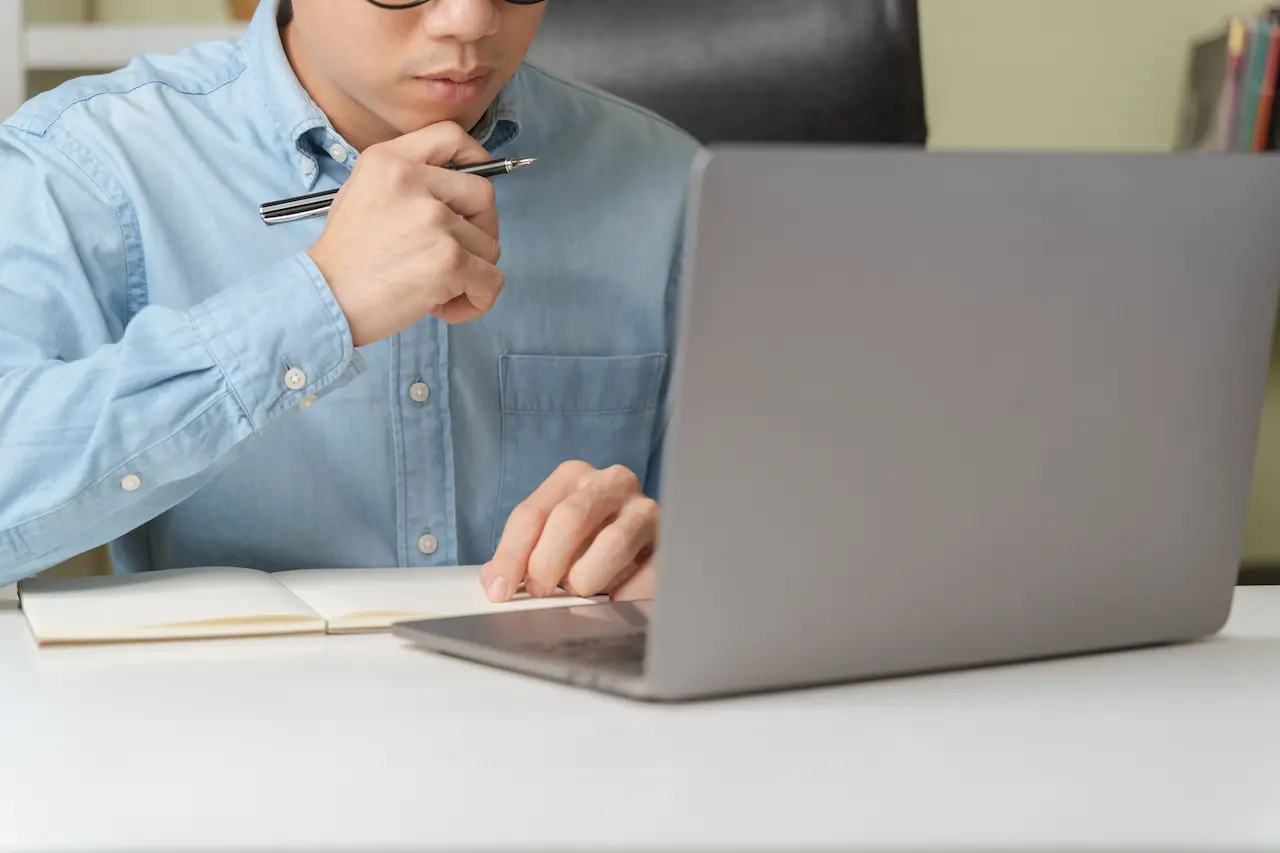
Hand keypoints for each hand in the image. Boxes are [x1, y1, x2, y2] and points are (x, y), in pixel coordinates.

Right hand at [306, 121, 502, 346]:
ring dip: (471, 273)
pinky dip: (477, 300)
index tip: (478, 182)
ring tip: (436, 290)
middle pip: (483, 195)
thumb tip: (456, 196)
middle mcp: (413, 182)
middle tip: (459, 255)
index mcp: (390, 160)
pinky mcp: (449, 260)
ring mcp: (434, 220)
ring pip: (488, 245)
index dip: (476, 157)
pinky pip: (491, 280)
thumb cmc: (343, 259)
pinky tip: (446, 307)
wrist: (324, 299)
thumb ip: (407, 182)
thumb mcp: (362, 193)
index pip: (450, 136)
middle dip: (481, 229)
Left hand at [481, 461, 658, 602]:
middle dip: (546, 564)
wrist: (642, 540)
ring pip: (611, 544)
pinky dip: (625, 593)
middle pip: (569, 519)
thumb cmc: (587, 540)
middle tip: (540, 592)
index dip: (511, 556)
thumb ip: (520, 554)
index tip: (499, 592)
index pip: (531, 514)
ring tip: (580, 592)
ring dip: (587, 579)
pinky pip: (647, 571)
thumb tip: (495, 581)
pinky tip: (614, 599)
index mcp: (572, 476)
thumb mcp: (549, 539)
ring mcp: (644, 508)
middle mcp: (611, 482)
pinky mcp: (670, 538)